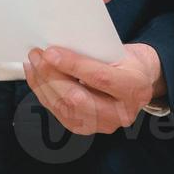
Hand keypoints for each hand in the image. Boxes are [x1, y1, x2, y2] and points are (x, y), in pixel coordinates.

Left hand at [24, 43, 164, 134]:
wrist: (140, 82)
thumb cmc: (128, 62)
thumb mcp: (121, 51)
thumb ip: (95, 53)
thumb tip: (60, 44)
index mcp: (134, 88)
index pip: (99, 78)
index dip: (72, 65)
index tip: (51, 52)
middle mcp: (121, 113)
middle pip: (78, 99)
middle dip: (52, 76)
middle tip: (37, 55)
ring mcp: (103, 125)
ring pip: (65, 109)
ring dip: (43, 85)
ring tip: (33, 64)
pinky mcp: (86, 128)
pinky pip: (59, 113)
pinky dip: (44, 94)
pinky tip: (37, 78)